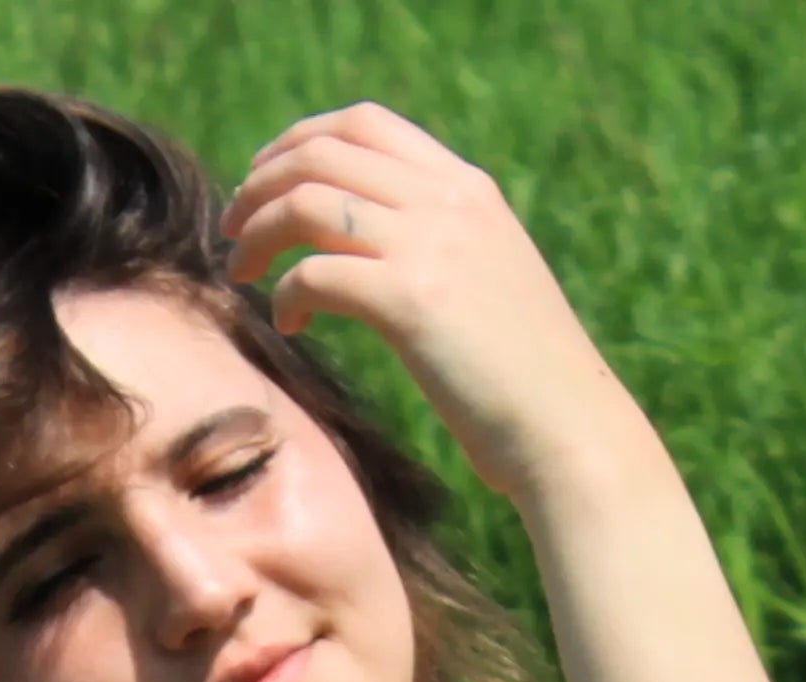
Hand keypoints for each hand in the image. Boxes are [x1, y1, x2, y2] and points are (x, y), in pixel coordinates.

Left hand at [221, 103, 636, 505]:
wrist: (570, 432)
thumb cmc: (526, 383)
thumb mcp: (489, 287)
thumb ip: (442, 250)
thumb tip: (377, 252)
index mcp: (467, 190)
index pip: (365, 124)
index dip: (301, 140)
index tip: (268, 180)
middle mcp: (448, 202)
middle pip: (323, 150)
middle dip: (262, 182)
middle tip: (235, 228)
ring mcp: (431, 246)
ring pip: (308, 201)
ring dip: (259, 232)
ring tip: (243, 273)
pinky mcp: (412, 302)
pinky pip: (316, 272)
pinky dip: (288, 294)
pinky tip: (291, 325)